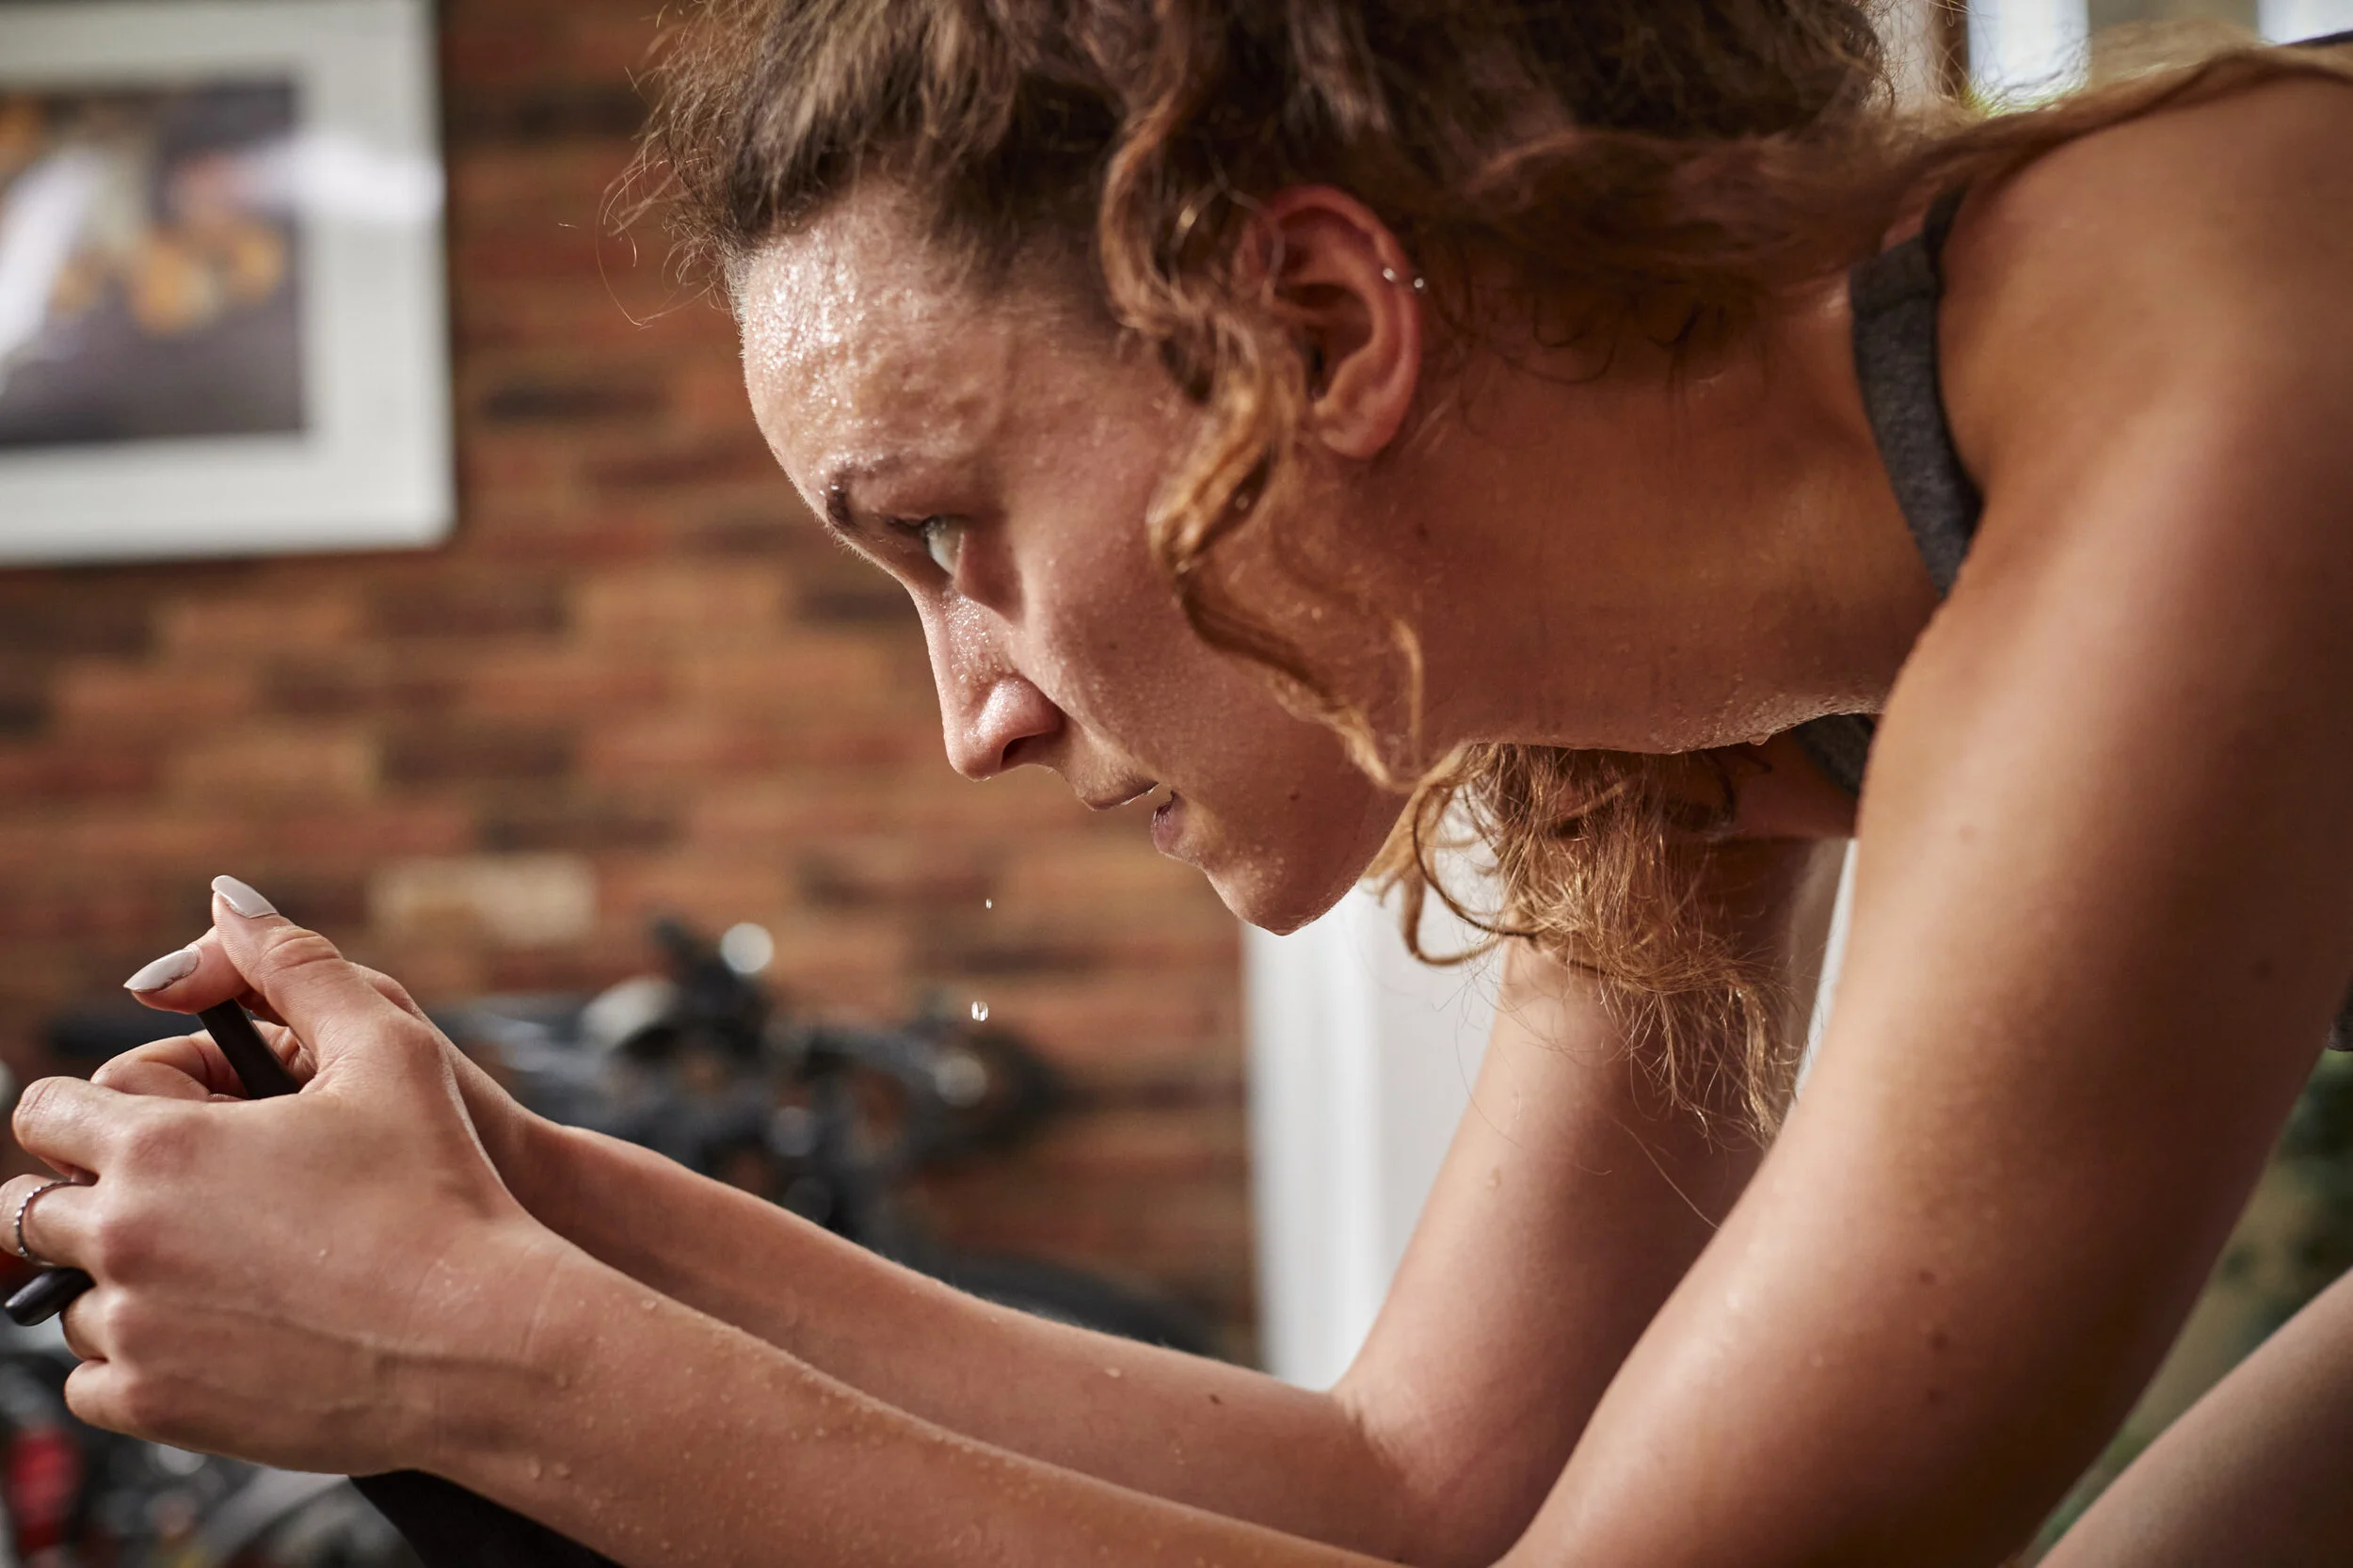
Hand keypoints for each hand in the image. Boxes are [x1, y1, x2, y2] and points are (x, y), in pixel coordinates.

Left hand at [2, 878, 568, 1473]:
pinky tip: (215, 1327)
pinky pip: (92, 1384)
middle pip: (27, 1208)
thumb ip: (291, 964)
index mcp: (160, 1144)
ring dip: (118, 1274)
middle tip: (188, 1193)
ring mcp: (135, 1330)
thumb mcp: (389, 1044)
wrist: (483, 1339)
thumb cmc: (445, 1190)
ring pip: (64, 1296)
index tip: (174, 1117)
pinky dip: (134, 1357)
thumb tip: (227, 902)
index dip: (107, 1105)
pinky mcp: (159, 1408)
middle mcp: (126, 1237)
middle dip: (90, 1191)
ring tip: (220, 1262)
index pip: (46, 1111)